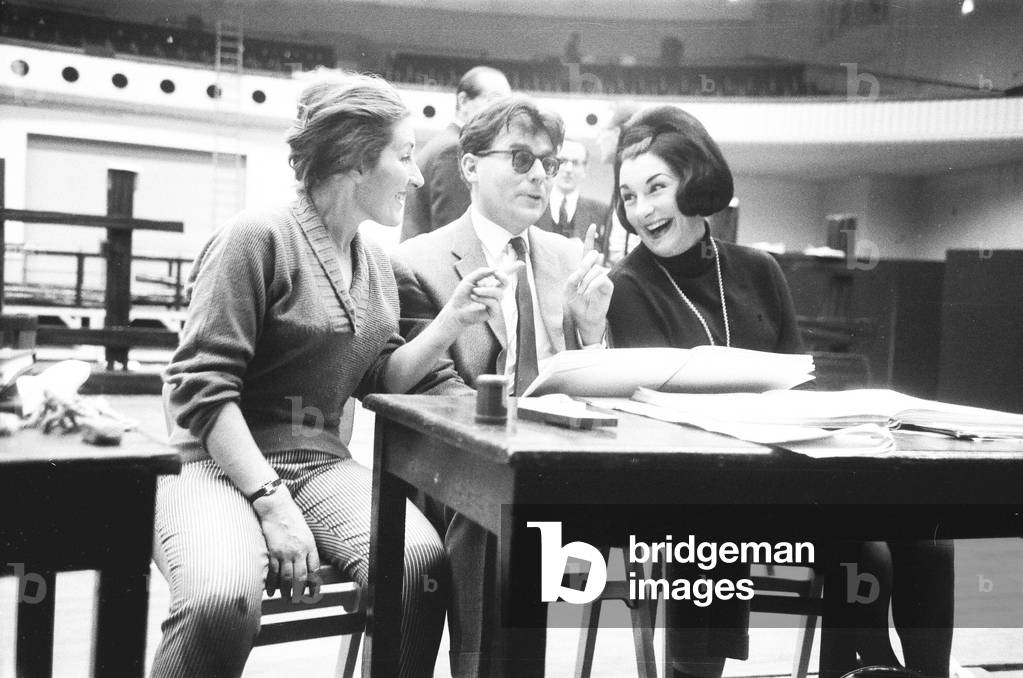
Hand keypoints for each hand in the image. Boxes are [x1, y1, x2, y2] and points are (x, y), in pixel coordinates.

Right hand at [253, 488, 320, 601]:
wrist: (276, 507)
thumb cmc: (292, 517)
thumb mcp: (306, 532)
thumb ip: (307, 547)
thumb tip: (307, 563)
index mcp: (310, 545)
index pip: (314, 569)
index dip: (314, 583)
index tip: (312, 592)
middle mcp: (299, 551)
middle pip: (301, 577)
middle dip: (300, 591)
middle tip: (298, 600)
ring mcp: (285, 552)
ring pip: (287, 578)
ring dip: (286, 591)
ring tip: (286, 599)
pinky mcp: (272, 552)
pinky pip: (273, 572)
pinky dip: (272, 584)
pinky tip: (271, 592)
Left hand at [440, 263, 519, 329]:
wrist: (456, 309)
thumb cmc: (462, 294)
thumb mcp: (470, 279)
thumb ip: (482, 272)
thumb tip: (495, 269)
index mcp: (490, 283)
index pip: (503, 275)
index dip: (513, 269)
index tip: (521, 263)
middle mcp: (494, 292)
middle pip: (506, 282)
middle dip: (503, 276)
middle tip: (495, 273)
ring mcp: (495, 302)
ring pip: (498, 293)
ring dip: (485, 290)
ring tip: (474, 291)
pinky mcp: (493, 312)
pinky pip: (494, 303)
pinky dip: (483, 299)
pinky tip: (474, 298)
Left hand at [563, 224, 612, 344]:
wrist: (584, 319)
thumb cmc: (575, 305)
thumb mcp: (567, 291)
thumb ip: (570, 280)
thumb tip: (579, 272)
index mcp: (584, 270)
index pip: (587, 251)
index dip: (589, 239)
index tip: (592, 226)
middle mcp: (594, 271)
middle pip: (592, 256)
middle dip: (584, 264)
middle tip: (578, 278)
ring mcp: (602, 277)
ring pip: (595, 270)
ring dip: (586, 281)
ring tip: (582, 292)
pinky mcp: (608, 286)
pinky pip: (601, 279)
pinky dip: (592, 285)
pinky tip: (588, 293)